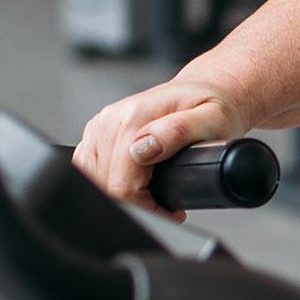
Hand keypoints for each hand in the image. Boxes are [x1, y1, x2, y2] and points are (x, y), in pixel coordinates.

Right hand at [72, 73, 244, 217]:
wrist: (203, 90)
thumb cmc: (211, 107)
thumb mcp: (211, 119)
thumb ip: (178, 132)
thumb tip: (144, 149)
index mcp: (136, 115)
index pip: (122, 183)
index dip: (147, 205)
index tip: (170, 209)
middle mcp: (113, 118)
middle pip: (105, 183)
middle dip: (136, 202)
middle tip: (166, 202)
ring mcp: (102, 124)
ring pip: (92, 177)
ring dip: (120, 192)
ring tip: (151, 190)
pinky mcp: (97, 131)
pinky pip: (87, 166)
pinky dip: (106, 180)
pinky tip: (132, 179)